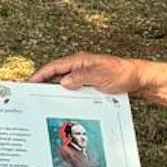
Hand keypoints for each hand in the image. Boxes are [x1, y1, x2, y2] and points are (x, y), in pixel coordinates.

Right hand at [30, 51, 144, 94]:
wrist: (138, 80)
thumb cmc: (122, 74)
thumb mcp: (101, 75)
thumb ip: (81, 77)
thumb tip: (63, 82)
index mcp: (79, 61)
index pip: (53, 67)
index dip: (39, 75)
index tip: (28, 83)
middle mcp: (79, 68)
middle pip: (54, 76)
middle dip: (41, 84)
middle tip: (29, 95)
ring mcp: (83, 76)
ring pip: (62, 84)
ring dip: (52, 92)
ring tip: (40, 102)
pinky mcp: (88, 85)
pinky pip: (72, 90)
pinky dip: (64, 96)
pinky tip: (61, 105)